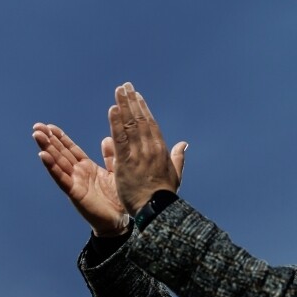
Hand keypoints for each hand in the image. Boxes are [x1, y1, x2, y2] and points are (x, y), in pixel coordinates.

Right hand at [32, 123, 129, 236]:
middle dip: (49, 139)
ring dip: (47, 148)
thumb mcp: (115, 172)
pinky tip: (43, 156)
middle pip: (60, 153)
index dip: (60, 137)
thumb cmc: (117, 199)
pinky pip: (61, 178)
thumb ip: (110, 156)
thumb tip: (107, 138)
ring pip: (58, 162)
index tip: (50, 126)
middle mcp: (78, 173)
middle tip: (37, 126)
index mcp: (86, 167)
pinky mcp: (75, 193)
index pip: (71, 149)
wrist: (118, 220)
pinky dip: (52, 167)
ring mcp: (75, 183)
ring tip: (37, 136)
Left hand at [108, 82, 187, 213]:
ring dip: (124, 105)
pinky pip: (120, 138)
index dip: (143, 108)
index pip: (150, 124)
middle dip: (132, 101)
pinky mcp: (126, 162)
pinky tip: (113, 109)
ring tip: (119, 90)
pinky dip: (116, 123)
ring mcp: (139, 154)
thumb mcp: (175, 175)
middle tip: (125, 86)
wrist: (156, 210)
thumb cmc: (165, 196)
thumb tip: (184, 144)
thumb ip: (178, 157)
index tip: (137, 96)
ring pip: (130, 125)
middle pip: (140, 119)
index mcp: (161, 150)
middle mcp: (151, 148)